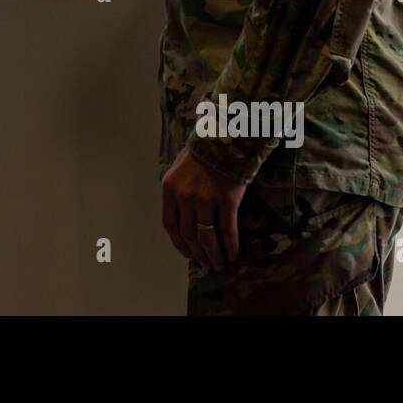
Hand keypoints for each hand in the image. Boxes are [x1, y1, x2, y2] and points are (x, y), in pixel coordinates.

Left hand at [161, 146, 245, 270]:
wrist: (224, 138)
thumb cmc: (202, 154)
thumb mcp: (179, 170)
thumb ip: (177, 193)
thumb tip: (181, 221)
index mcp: (169, 189)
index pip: (170, 225)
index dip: (179, 244)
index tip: (188, 254)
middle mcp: (184, 196)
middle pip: (188, 234)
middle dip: (198, 254)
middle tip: (206, 264)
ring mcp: (205, 199)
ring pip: (207, 236)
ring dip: (213, 254)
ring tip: (219, 264)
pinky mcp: (227, 200)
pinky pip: (227, 230)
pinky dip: (230, 246)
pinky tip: (233, 254)